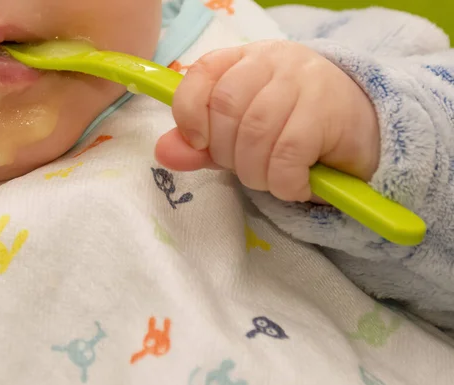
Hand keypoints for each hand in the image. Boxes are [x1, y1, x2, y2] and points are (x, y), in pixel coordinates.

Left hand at [156, 41, 380, 201]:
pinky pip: (288, 155)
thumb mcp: (238, 136)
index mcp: (243, 60)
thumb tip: (163, 152)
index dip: (190, 111)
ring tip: (271, 179)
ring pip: (257, 133)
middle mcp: (273, 61)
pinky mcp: (330, 109)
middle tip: (247, 167)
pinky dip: (284, 183)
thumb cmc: (290, 129)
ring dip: (256, 173)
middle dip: (228, 154)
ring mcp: (304, 80)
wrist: (360, 128)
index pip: (202, 72)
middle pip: (227, 108)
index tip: (198, 142)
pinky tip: (295, 186)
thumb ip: (200, 144)